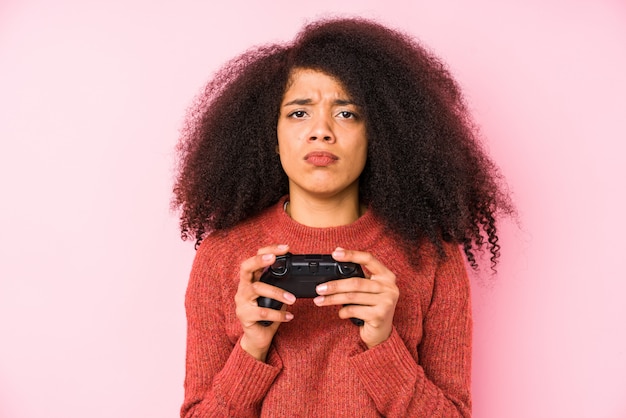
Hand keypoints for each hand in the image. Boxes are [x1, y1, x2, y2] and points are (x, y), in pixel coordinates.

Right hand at [235, 244, 294, 360]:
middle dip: (260, 260)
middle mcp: (242, 288)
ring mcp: (241, 302)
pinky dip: (278, 314)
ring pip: (256, 289)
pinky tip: (289, 316)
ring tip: (293, 299)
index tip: (286, 248)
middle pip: (246, 267)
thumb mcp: (273, 296)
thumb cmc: (267, 315)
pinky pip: (262, 312)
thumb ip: (279, 285)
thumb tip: (296, 273)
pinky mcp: (245, 316)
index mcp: (250, 280)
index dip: (268, 250)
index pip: (254, 258)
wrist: (257, 339)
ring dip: (277, 292)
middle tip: (274, 258)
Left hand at [313, 247, 398, 348]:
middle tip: (319, 288)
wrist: (382, 334)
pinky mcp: (380, 315)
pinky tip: (340, 313)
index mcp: (386, 276)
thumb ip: (358, 276)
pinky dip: (343, 312)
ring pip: (352, 296)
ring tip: (320, 300)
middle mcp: (389, 287)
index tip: (335, 253)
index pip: (369, 259)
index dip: (352, 255)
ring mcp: (386, 301)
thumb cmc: (372, 308)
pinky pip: (354, 310)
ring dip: (333, 299)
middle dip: (335, 285)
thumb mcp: (368, 290)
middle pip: (356, 282)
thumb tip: (338, 254)